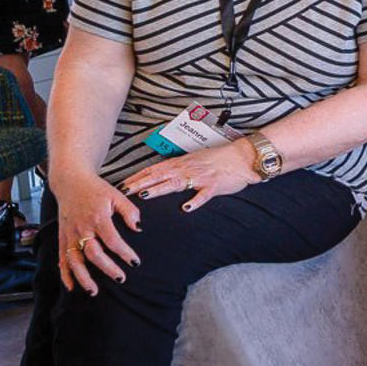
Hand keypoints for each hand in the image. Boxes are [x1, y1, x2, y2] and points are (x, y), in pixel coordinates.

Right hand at [50, 167, 140, 293]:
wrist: (70, 183)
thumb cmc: (96, 190)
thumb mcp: (117, 195)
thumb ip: (129, 211)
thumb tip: (138, 228)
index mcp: (97, 217)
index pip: (112, 240)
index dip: (124, 253)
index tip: (135, 262)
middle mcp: (81, 228)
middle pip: (93, 253)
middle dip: (107, 268)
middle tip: (121, 278)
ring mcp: (69, 234)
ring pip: (74, 260)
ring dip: (83, 277)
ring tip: (93, 291)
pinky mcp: (62, 238)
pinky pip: (61, 259)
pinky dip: (65, 274)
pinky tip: (72, 286)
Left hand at [119, 141, 257, 213]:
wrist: (243, 157)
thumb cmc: (221, 159)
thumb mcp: (196, 160)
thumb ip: (180, 168)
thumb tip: (165, 175)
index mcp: (182, 163)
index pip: (154, 169)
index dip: (138, 176)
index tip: (123, 184)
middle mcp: (187, 168)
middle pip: (159, 175)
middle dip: (140, 183)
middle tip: (123, 191)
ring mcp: (200, 177)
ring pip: (175, 183)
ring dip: (158, 189)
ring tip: (143, 196)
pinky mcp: (214, 186)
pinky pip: (203, 194)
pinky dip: (194, 201)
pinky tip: (186, 208)